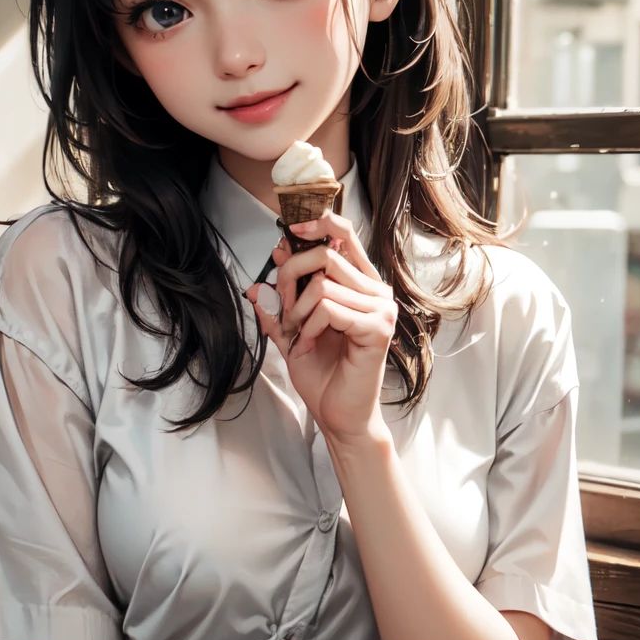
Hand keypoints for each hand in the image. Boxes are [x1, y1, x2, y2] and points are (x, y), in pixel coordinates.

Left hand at [246, 211, 397, 445]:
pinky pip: (328, 309)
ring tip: (298, 336)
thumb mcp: (291, 334)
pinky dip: (308, 328)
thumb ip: (278, 308)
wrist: (338, 416)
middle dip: (290, 277)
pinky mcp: (377, 328)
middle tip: (283, 310)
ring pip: (323, 284)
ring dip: (297, 311)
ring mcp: (381, 308)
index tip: (287, 231)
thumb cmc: (323, 376)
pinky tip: (309, 346)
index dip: (317, 222)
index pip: (345, 234)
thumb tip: (257, 283)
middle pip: (326, 253)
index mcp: (361, 285)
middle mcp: (376, 291)